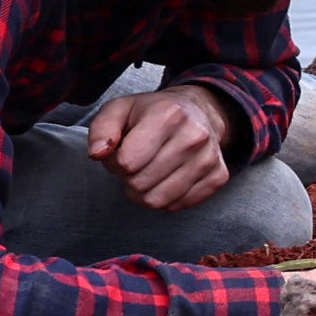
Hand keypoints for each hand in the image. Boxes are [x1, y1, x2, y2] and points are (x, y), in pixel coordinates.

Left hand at [84, 83, 235, 210]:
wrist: (198, 110)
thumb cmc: (152, 112)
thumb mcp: (119, 109)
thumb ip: (101, 130)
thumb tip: (97, 154)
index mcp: (168, 114)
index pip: (126, 162)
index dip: (115, 162)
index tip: (122, 151)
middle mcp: (194, 136)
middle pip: (140, 184)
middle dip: (129, 178)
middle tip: (135, 163)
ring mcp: (209, 158)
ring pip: (158, 200)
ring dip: (145, 191)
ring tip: (148, 171)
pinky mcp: (218, 177)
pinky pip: (178, 206)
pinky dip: (166, 197)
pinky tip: (167, 178)